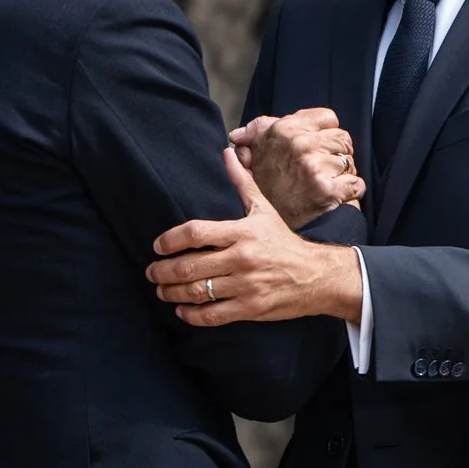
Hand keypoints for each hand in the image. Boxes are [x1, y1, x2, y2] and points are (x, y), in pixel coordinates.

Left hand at [148, 151, 365, 326]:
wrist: (318, 275)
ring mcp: (246, 285)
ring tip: (161, 290)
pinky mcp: (250, 307)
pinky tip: (182, 310)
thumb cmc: (285, 241)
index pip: (196, 232)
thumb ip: (242, 182)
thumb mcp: (264, 209)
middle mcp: (242, 258)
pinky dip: (192, 314)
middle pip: (190, 266)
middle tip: (151, 272)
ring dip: (172, 292)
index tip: (157, 246)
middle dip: (163, 271)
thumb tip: (228, 153)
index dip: (170, 240)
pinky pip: (212, 314)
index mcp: (242, 231)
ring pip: (197, 292)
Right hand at [228, 108, 362, 229]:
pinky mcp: (327, 189)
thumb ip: (254, 135)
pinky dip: (351, 192)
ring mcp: (314, 166)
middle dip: (336, 154)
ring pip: (349, 162)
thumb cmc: (265, 187)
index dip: (326, 133)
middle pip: (342, 139)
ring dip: (342, 174)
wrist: (270, 226)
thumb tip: (238, 134)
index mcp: (284, 129)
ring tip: (322, 185)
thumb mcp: (253, 155)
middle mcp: (300, 144)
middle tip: (320, 171)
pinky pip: (356, 183)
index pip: (328, 118)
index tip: (318, 148)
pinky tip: (335, 197)